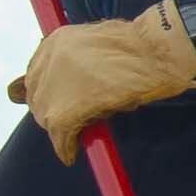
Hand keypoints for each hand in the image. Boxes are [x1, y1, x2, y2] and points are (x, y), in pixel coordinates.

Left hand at [6, 0, 195, 164]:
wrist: (157, 53)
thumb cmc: (146, 48)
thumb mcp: (105, 47)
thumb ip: (86, 62)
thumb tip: (83, 86)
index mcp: (57, 40)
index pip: (39, 73)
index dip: (52, 92)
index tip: (61, 102)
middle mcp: (49, 59)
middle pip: (37, 95)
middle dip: (51, 110)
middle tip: (70, 123)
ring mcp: (53, 85)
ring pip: (45, 116)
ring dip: (58, 128)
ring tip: (76, 135)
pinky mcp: (64, 112)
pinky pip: (60, 135)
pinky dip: (65, 147)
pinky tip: (70, 155)